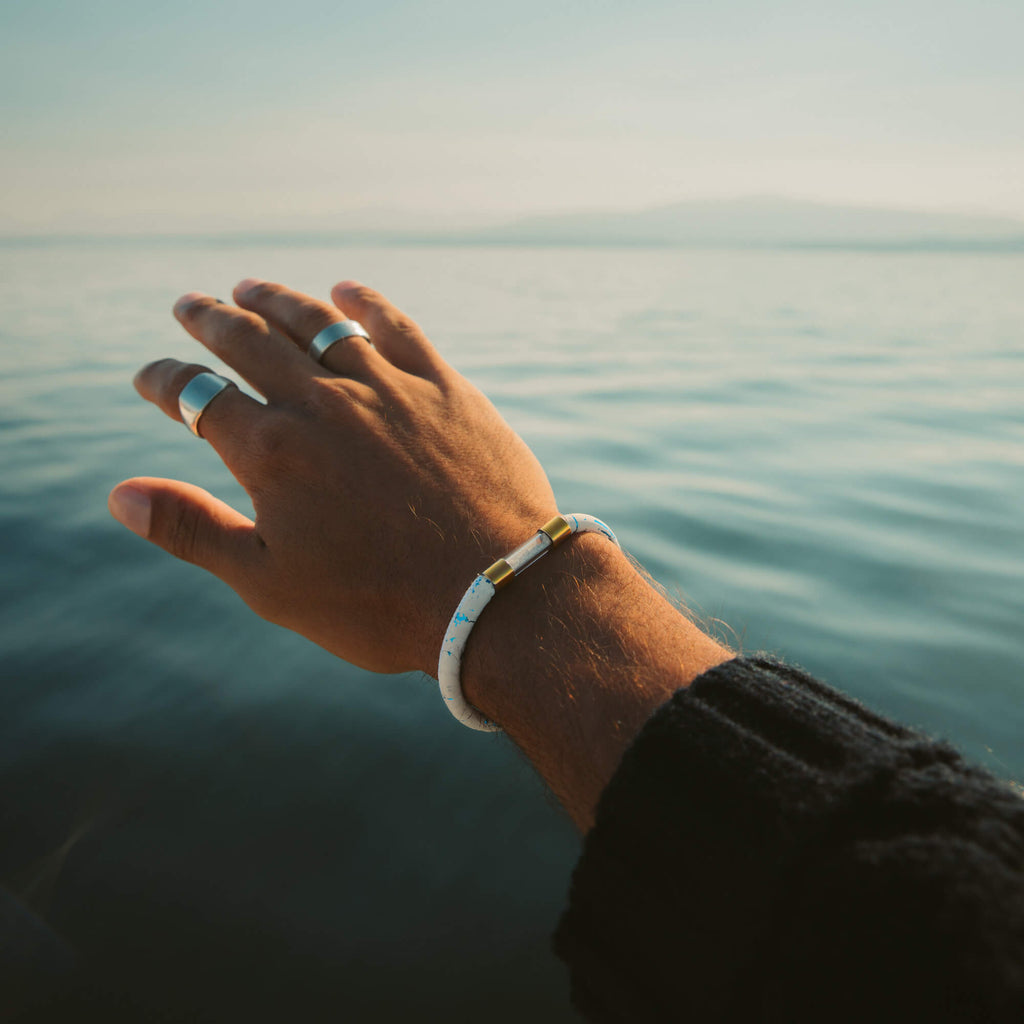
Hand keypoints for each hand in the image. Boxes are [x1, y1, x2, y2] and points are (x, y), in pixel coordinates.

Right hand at [109, 279, 557, 675]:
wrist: (493, 592)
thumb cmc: (378, 603)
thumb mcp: (270, 583)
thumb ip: (193, 532)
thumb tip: (119, 495)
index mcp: (271, 451)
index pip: (197, 396)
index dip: (165, 383)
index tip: (149, 376)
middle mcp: (322, 404)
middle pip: (251, 342)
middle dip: (211, 320)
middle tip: (190, 306)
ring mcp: (386, 388)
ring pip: (317, 323)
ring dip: (277, 300)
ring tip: (250, 287)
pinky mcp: (443, 386)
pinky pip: (396, 327)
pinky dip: (364, 303)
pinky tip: (345, 292)